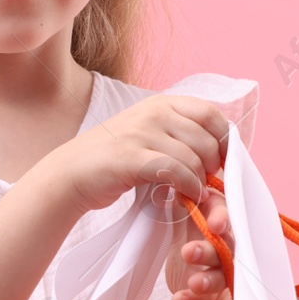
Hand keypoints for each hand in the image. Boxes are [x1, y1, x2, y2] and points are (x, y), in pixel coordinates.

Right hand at [36, 94, 229, 219]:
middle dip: (215, 165)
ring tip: (194, 193)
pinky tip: (185, 196)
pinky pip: (175, 171)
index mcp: (161, 103)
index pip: (211, 113)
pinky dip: (187, 187)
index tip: (225, 163)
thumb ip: (178, 135)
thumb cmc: (114, 159)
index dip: (226, 140)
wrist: (72, 172)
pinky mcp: (132, 156)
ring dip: (200, 181)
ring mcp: (141, 132)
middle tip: (208, 183)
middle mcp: (153, 111)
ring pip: (194, 157)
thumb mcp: (148, 134)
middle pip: (207, 137)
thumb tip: (220, 152)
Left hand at [165, 183, 232, 299]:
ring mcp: (219, 270)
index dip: (222, 219)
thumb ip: (182, 196)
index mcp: (217, 219)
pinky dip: (191, 299)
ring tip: (193, 281)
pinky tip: (178, 298)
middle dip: (210, 249)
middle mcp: (225, 244)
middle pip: (227, 245)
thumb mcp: (182, 214)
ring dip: (206, 278)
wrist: (188, 275)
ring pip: (221, 274)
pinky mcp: (209, 295)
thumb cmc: (188, 235)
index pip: (225, 215)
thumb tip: (168, 169)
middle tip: (189, 251)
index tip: (213, 224)